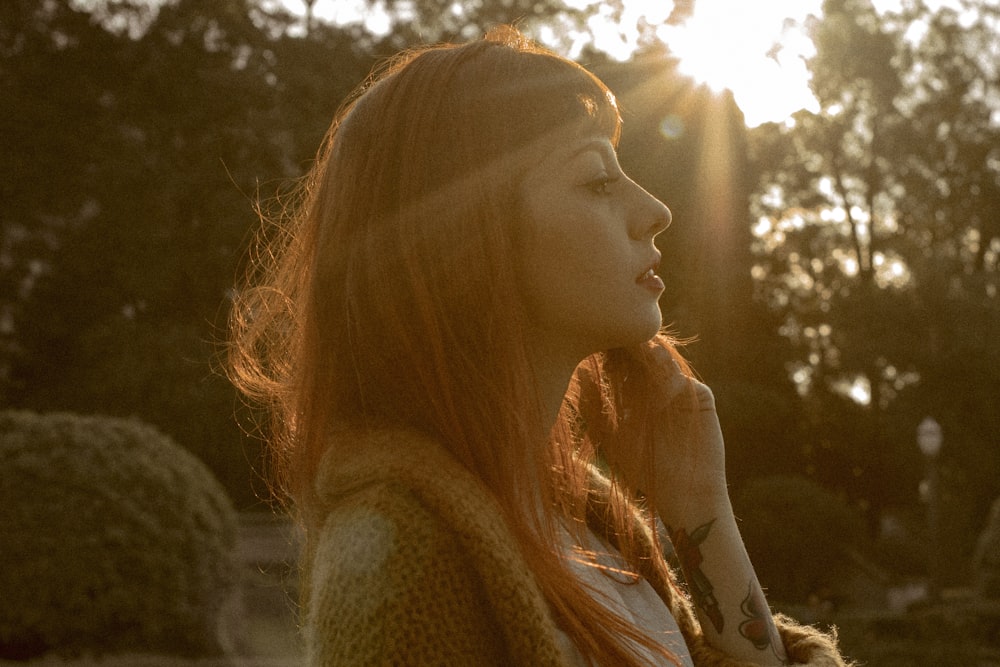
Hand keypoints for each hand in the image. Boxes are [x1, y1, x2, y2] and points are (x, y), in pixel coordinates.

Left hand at [596, 339, 730, 523]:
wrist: (683, 492)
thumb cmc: (644, 468)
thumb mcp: (611, 437)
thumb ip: (594, 409)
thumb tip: (578, 376)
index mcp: (634, 392)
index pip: (621, 363)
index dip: (609, 353)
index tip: (591, 343)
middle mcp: (656, 386)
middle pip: (642, 357)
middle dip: (629, 347)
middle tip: (614, 337)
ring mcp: (679, 389)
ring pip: (663, 363)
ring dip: (649, 355)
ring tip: (634, 349)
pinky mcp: (700, 396)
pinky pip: (682, 380)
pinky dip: (668, 379)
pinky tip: (655, 383)